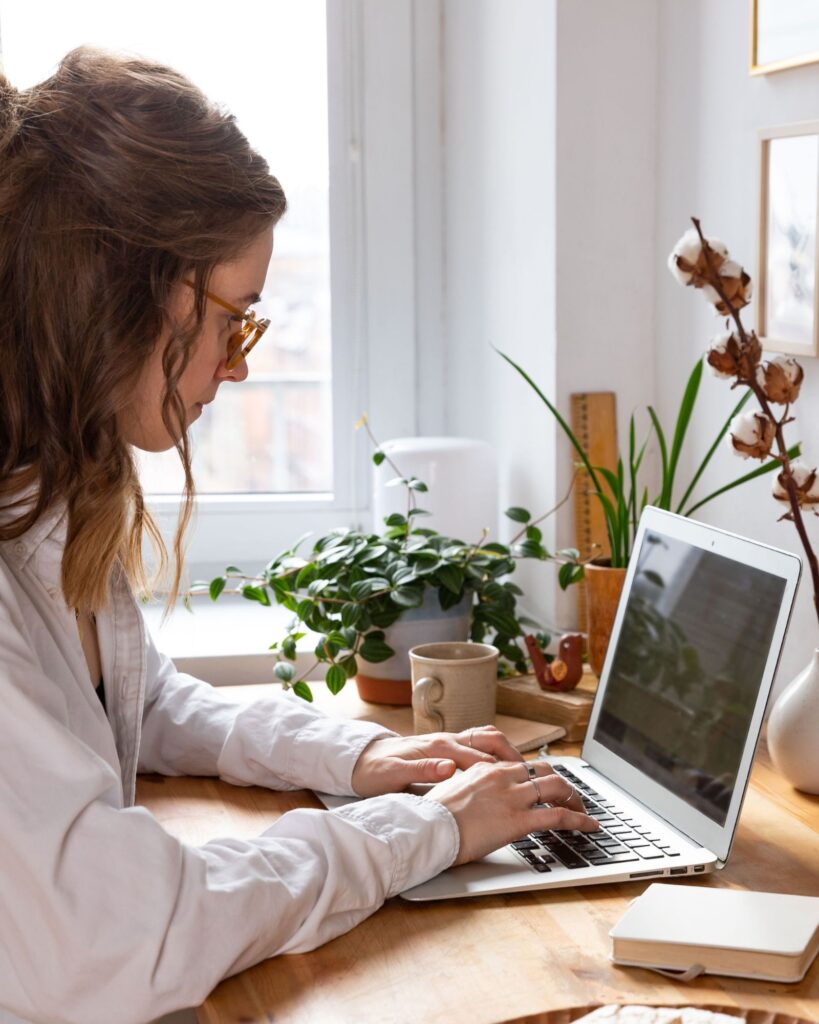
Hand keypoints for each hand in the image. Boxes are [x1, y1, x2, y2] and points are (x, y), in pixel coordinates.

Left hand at [351, 725, 521, 797]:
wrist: (360, 760)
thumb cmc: (375, 770)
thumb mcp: (393, 775)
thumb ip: (421, 771)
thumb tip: (449, 768)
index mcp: (437, 747)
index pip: (478, 756)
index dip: (502, 769)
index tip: (522, 782)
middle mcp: (446, 740)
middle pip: (490, 740)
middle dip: (513, 755)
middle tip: (533, 775)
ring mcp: (447, 742)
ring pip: (487, 739)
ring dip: (507, 753)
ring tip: (525, 772)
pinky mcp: (445, 749)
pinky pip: (478, 746)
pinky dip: (495, 755)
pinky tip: (503, 772)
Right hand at [424, 761, 598, 864]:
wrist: (427, 828)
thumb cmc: (433, 817)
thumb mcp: (451, 794)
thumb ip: (469, 791)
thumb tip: (474, 800)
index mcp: (486, 769)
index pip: (521, 766)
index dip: (538, 777)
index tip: (545, 787)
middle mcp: (502, 776)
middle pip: (544, 771)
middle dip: (562, 783)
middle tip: (570, 797)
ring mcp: (512, 796)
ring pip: (556, 788)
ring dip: (574, 798)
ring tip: (583, 811)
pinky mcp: (518, 820)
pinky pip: (557, 816)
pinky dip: (578, 820)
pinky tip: (588, 826)